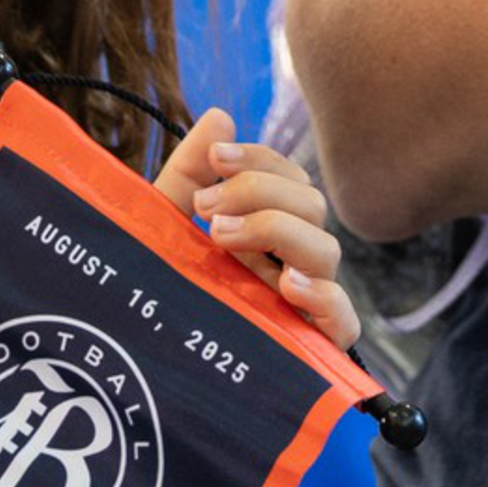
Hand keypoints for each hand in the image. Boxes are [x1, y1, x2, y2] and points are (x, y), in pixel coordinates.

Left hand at [155, 113, 359, 353]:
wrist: (143, 368)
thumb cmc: (160, 297)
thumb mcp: (164, 229)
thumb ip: (188, 174)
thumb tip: (220, 117)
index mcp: (264, 231)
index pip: (288, 178)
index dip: (259, 160)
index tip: (216, 158)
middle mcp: (289, 263)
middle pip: (311, 204)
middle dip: (260, 192)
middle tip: (206, 210)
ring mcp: (302, 305)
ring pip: (327, 250)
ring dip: (279, 231)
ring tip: (222, 239)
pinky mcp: (310, 351)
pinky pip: (344, 320)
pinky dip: (323, 297)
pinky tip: (286, 285)